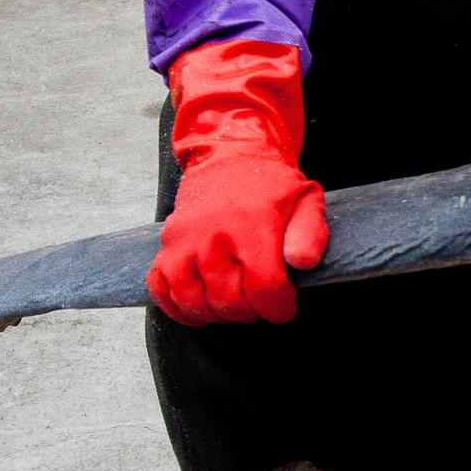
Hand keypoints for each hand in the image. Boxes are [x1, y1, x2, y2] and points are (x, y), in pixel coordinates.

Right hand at [149, 42, 327, 325]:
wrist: (229, 156)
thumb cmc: (270, 186)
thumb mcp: (305, 201)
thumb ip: (310, 234)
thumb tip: (301, 263)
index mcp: (252, 225)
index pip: (264, 289)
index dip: (278, 308)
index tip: (284, 305)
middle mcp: (214, 235)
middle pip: (229, 301)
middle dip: (252, 313)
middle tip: (260, 303)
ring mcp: (184, 241)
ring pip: (194, 301)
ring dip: (218, 314)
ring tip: (235, 304)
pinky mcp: (166, 245)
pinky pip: (160, 289)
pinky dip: (178, 306)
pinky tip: (201, 305)